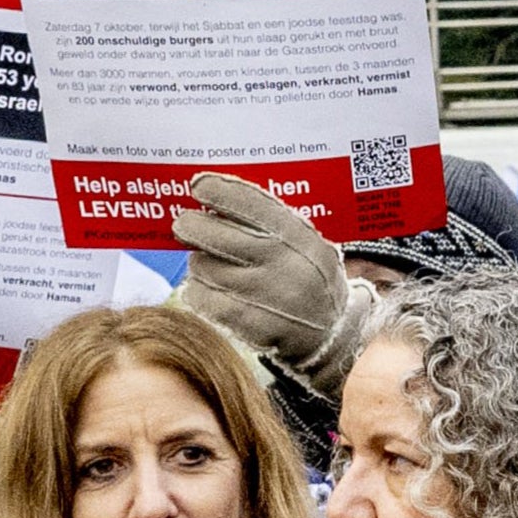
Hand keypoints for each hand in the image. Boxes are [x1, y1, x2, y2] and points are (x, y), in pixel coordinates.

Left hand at [165, 169, 359, 398]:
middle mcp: (280, 262)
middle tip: (186, 227)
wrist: (331, 332)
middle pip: (209, 234)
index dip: (215, 189)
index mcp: (296, 234)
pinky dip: (198, 291)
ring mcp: (264, 296)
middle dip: (189, 226)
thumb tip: (213, 198)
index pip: (246, 201)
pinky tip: (211, 290)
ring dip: (198, 263)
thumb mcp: (304, 240)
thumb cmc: (307, 275)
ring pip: (200, 266)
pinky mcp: (249, 324)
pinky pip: (200, 298)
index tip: (197, 186)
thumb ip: (269, 220)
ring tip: (212, 265)